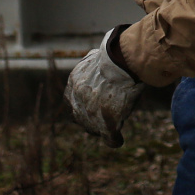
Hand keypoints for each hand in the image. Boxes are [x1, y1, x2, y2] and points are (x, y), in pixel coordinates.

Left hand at [66, 27, 142, 146]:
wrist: (121, 60)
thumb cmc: (114, 54)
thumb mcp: (96, 58)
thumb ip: (93, 66)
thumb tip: (100, 58)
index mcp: (73, 84)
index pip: (73, 100)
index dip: (84, 102)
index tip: (95, 101)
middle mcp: (77, 101)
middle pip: (81, 117)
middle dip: (91, 118)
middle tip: (105, 115)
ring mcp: (91, 115)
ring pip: (94, 128)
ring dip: (102, 127)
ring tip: (113, 125)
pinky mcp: (107, 124)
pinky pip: (110, 139)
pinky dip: (114, 140)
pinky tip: (118, 139)